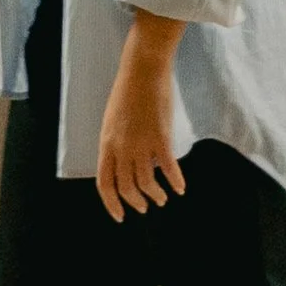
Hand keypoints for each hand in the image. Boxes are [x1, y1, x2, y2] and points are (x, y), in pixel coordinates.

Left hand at [97, 17, 187, 221]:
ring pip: (147, 182)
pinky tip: (181, 187)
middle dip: (136, 202)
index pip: (105, 184)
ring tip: (163, 198)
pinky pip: (168, 168)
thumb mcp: (111, 121)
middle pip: (126, 188)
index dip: (112, 204)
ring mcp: (141, 143)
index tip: (121, 215)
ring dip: (156, 195)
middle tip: (146, 207)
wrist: (143, 70)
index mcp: (106, 144)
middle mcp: (121, 148)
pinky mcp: (161, 137)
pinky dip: (175, 181)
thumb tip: (123, 164)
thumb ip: (115, 144)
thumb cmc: (127, 92)